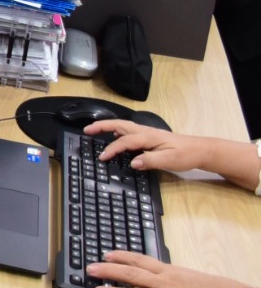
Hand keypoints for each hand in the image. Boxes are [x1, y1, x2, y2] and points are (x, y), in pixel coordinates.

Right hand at [84, 119, 259, 188]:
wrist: (201, 150)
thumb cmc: (186, 155)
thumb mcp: (169, 161)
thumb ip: (149, 161)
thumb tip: (132, 163)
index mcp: (148, 137)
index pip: (125, 141)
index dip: (112, 149)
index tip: (102, 157)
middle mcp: (146, 132)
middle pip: (119, 125)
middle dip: (102, 126)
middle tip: (86, 130)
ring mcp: (148, 133)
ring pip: (123, 126)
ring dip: (108, 127)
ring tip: (95, 131)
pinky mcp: (150, 136)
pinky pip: (129, 130)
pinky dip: (117, 131)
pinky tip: (115, 136)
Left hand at [88, 251, 254, 287]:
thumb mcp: (185, 274)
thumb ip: (165, 274)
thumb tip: (146, 272)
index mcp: (168, 271)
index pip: (139, 260)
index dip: (120, 256)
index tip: (104, 254)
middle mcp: (164, 283)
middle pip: (132, 274)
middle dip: (109, 271)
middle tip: (91, 269)